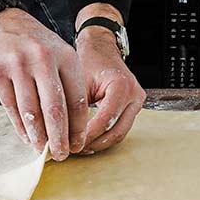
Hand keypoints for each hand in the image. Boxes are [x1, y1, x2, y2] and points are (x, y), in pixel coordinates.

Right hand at [0, 8, 88, 160]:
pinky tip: (27, 137)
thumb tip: (74, 127)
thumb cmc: (36, 44)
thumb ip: (68, 85)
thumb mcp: (60, 54)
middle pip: (55, 109)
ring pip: (30, 111)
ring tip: (43, 150)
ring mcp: (18, 66)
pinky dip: (20, 126)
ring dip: (38, 136)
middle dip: (59, 137)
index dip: (78, 127)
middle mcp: (43, 60)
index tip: (79, 144)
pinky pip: (10, 107)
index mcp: (66, 56)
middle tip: (62, 156)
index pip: (77, 99)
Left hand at [76, 27, 146, 153]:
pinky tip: (89, 140)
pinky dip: (105, 136)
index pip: (106, 119)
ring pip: (120, 133)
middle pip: (116, 131)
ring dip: (100, 143)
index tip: (71, 143)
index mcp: (122, 86)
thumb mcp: (78, 82)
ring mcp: (137, 103)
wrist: (102, 49)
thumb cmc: (89, 61)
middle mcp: (134, 96)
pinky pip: (120, 128)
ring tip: (80, 148)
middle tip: (75, 150)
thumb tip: (62, 134)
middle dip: (95, 143)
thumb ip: (74, 108)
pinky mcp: (133, 108)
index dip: (88, 135)